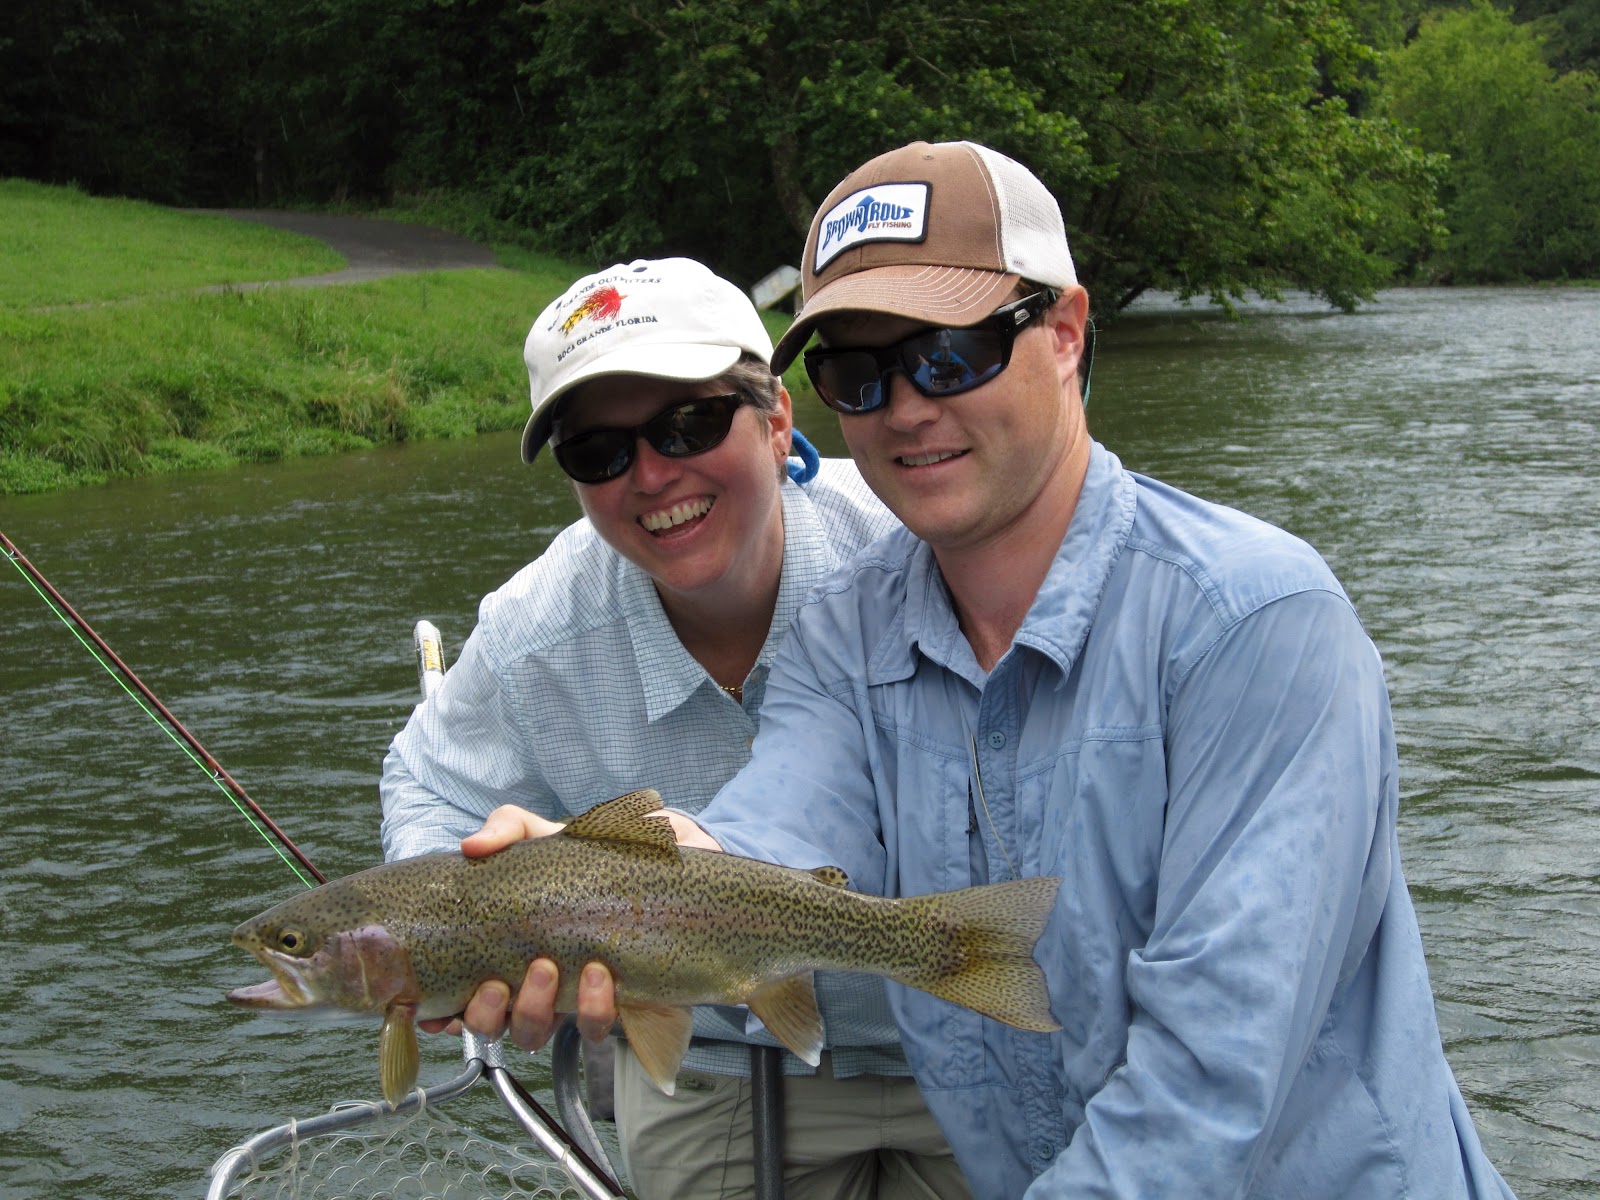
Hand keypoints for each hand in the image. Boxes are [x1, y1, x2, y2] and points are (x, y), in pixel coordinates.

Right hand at [421, 802, 723, 1045]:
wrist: (673, 858)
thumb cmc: (599, 852)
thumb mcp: (549, 833)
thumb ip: (509, 830)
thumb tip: (472, 845)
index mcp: (507, 950)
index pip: (459, 996)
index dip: (440, 1012)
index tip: (434, 1005)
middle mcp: (533, 983)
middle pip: (491, 1026)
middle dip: (485, 1013)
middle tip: (498, 981)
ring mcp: (574, 997)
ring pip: (535, 1034)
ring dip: (533, 1010)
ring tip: (548, 969)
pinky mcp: (620, 1003)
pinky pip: (598, 1028)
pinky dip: (595, 1008)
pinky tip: (602, 973)